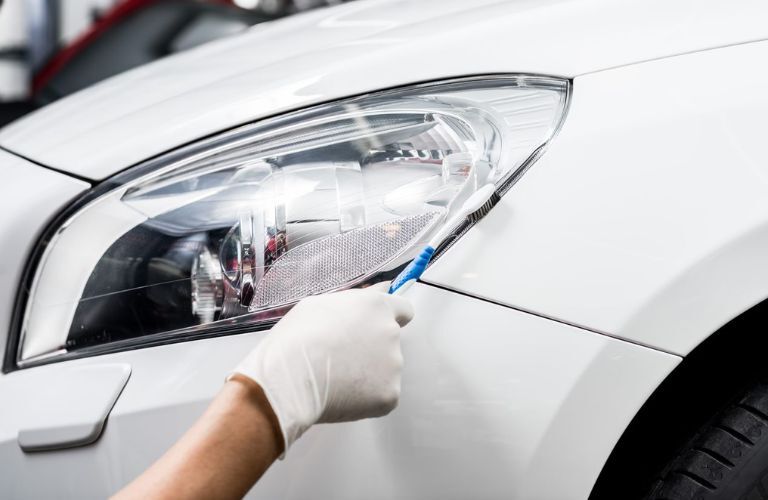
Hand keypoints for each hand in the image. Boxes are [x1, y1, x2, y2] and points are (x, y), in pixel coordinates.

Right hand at [231, 285, 413, 454]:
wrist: (290, 379)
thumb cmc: (297, 339)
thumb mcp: (320, 304)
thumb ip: (356, 299)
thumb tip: (380, 290)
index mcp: (376, 307)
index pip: (404, 310)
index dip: (391, 318)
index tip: (376, 327)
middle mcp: (390, 333)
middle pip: (390, 341)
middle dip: (372, 347)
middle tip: (341, 356)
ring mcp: (393, 365)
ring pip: (386, 369)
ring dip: (368, 373)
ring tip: (335, 376)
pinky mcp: (390, 394)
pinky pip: (382, 395)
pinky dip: (366, 397)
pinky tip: (341, 394)